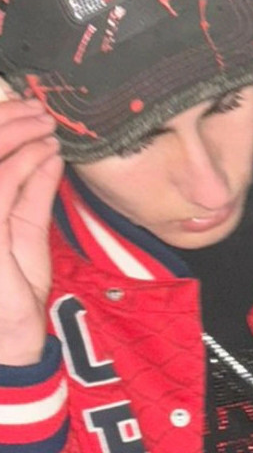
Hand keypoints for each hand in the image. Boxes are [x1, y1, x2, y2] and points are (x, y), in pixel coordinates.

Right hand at [0, 79, 63, 365]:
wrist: (8, 342)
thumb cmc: (15, 290)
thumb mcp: (26, 236)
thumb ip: (33, 195)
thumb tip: (48, 154)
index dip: (0, 128)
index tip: (28, 111)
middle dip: (5, 123)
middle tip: (38, 109)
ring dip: (17, 136)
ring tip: (47, 124)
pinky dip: (24, 165)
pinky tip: (48, 152)